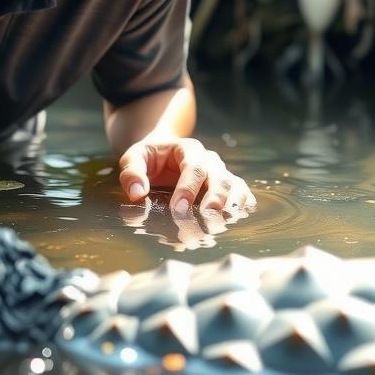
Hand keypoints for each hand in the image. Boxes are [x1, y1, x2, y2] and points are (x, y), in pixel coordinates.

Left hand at [118, 136, 255, 215]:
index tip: (178, 210)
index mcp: (187, 149)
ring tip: (224, 224)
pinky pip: (241, 193)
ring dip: (232, 206)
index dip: (188, 189)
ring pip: (235, 185)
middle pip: (220, 176)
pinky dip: (243, 206)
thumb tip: (137, 193)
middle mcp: (209, 160)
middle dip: (216, 198)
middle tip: (208, 219)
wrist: (164, 153)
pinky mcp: (225, 187)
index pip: (194, 167)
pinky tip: (237, 220)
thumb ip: (132, 172)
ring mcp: (219, 173)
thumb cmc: (149, 158)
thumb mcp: (134, 157)